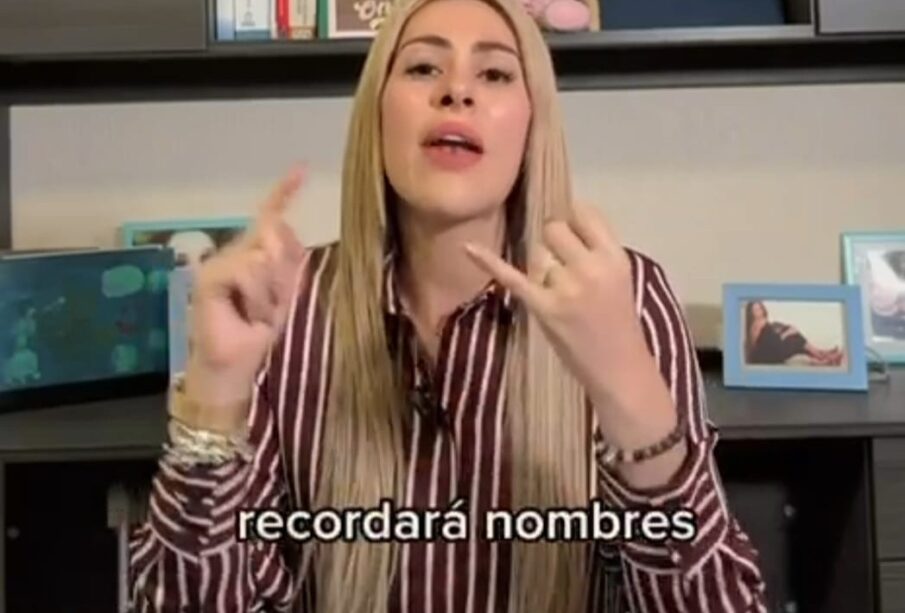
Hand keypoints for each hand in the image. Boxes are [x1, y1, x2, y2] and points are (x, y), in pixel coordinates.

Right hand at [179, 166, 307, 431]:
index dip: (284, 192)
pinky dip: (258, 296)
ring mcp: (219, 263)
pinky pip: (246, 270)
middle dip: (285, 275)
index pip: (269, 217)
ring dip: (272, 293)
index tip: (301, 168)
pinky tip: (250, 314)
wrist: (235, 366)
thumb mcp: (285, 294)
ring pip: (263, 256)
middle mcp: (235, 252)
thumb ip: (288, 262)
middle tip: (273, 307)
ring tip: (259, 315)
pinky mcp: (209, 278)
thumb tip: (280, 225)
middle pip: (273, 236)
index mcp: (254, 253)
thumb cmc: (258, 333)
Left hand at [464, 202, 648, 401]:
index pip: (584, 213)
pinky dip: (487, 262)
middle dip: (553, 244)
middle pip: (553, 228)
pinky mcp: (543, 308)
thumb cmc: (619, 323)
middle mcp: (590, 267)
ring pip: (537, 253)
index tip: (573, 237)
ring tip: (557, 293)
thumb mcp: (620, 277)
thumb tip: (561, 223)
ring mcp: (565, 288)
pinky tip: (467, 247)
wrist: (620, 370)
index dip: (573, 222)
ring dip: (541, 268)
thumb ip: (595, 251)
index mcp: (614, 256)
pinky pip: (512, 278)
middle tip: (562, 269)